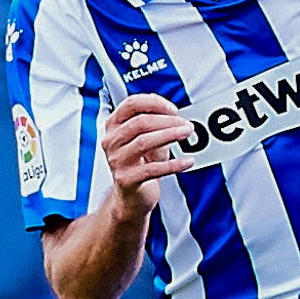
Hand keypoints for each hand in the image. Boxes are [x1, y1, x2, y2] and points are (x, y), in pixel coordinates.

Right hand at [99, 93, 193, 208]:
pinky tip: (188, 161)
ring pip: (144, 142)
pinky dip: (174, 164)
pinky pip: (153, 169)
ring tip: (187, 133)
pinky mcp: (126, 179)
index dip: (155, 103)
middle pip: (139, 122)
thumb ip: (155, 122)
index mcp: (114, 126)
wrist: (132, 195)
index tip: (174, 109)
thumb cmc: (141, 163)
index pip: (131, 104)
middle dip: (167, 121)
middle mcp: (111, 141)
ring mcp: (116, 160)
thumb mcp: (148, 138)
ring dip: (169, 135)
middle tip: (187, 124)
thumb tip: (172, 111)